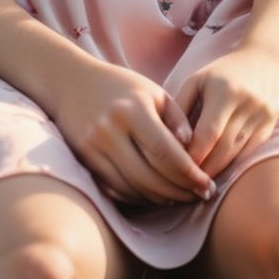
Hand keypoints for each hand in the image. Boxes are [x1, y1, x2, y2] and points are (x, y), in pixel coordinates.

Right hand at [50, 58, 217, 207]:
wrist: (71, 81)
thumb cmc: (122, 86)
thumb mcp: (154, 92)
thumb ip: (177, 119)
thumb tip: (194, 149)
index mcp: (132, 109)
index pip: (165, 151)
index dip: (189, 174)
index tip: (207, 186)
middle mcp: (110, 129)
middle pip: (149, 175)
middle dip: (179, 191)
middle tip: (199, 196)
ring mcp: (93, 146)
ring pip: (132, 186)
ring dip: (160, 198)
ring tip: (180, 197)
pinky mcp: (83, 158)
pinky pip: (115, 188)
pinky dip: (138, 196)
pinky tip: (154, 195)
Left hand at [174, 48, 278, 180]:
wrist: (267, 59)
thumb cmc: (223, 72)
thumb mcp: (197, 80)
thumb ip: (181, 106)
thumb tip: (168, 139)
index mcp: (225, 90)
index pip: (208, 132)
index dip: (194, 154)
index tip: (178, 167)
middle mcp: (247, 104)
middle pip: (224, 147)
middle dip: (205, 168)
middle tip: (187, 182)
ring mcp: (263, 115)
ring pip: (238, 153)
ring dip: (219, 169)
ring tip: (201, 181)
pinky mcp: (271, 124)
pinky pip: (251, 151)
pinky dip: (234, 163)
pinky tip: (221, 171)